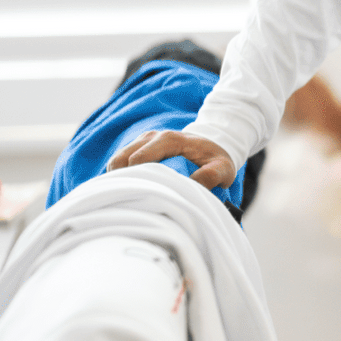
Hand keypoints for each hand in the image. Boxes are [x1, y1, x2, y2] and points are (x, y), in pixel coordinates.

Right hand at [107, 130, 236, 191]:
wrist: (211, 146)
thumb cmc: (215, 159)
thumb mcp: (223, 168)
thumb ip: (212, 176)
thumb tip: (192, 186)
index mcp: (168, 140)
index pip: (139, 159)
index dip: (137, 180)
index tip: (142, 199)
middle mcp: (151, 137)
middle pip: (122, 160)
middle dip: (125, 182)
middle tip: (134, 203)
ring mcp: (142, 141)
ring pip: (116, 161)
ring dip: (120, 180)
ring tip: (131, 199)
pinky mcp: (137, 148)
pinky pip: (119, 164)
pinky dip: (121, 178)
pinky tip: (131, 192)